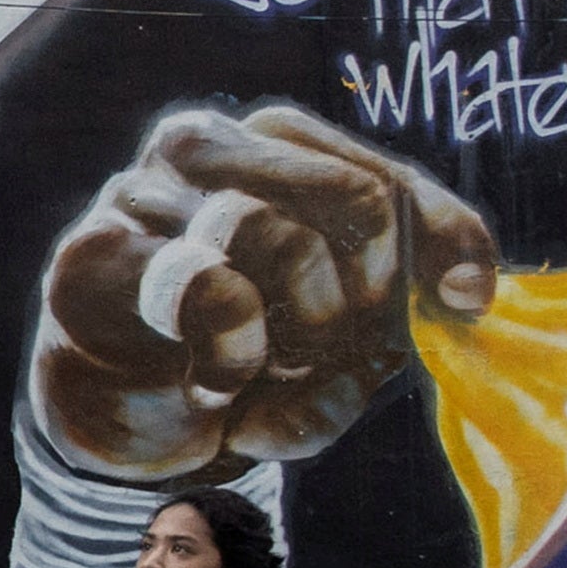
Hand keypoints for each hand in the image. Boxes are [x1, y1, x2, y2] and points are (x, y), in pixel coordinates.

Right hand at [31, 103, 497, 478]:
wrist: (123, 424)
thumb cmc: (239, 358)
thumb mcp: (342, 334)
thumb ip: (402, 303)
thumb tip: (469, 296)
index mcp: (272, 144)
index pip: (390, 176)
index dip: (446, 241)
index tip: (468, 304)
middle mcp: (205, 143)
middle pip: (354, 196)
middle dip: (367, 300)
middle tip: (333, 356)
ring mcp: (142, 192)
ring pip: (279, 237)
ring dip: (300, 339)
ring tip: (269, 375)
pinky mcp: (96, 256)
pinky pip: (211, 290)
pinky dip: (235, 358)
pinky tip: (214, 388)